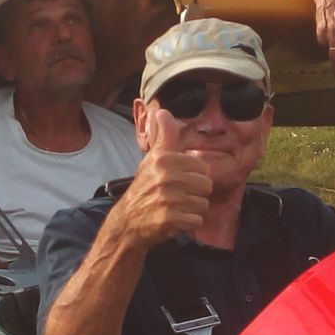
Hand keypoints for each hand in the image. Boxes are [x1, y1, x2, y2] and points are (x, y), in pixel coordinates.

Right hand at [115, 111, 211, 246]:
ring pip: (203, 204)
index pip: (202, 167)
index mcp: (163, 159)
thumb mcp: (153, 159)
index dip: (194, 176)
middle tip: (179, 197)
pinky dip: (189, 224)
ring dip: (192, 210)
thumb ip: (165, 137)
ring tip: (176, 209)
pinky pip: (197, 220)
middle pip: (206, 185)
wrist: (127, 222)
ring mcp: (166, 198)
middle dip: (196, 194)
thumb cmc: (145, 188)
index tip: (179, 182)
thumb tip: (163, 111)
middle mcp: (165, 176)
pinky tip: (175, 221)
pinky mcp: (169, 219)